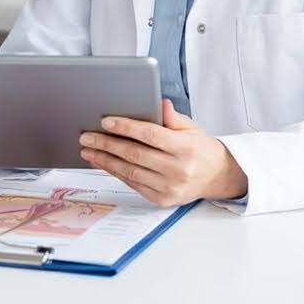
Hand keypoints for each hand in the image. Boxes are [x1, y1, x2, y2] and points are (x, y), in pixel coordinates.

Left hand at [79, 99, 247, 206]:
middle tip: (86, 136)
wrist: (217, 177)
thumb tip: (159, 103)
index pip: (151, 135)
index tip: (105, 121)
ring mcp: (170, 188)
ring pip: (130, 172)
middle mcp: (178, 170)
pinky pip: (133, 184)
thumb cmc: (200, 148)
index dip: (126, 128)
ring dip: (105, 160)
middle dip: (107, 144)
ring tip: (88, 150)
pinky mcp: (162, 199)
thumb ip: (172, 117)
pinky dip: (115, 172)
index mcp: (186, 148)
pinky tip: (103, 163)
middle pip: (135, 155)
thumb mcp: (191, 128)